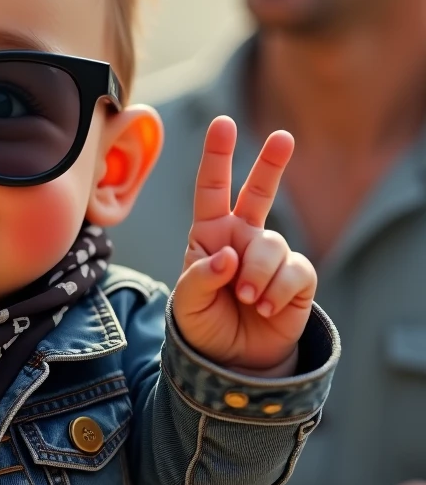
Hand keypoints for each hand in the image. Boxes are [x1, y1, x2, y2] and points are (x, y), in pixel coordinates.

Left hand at [173, 116, 315, 370]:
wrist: (233, 361)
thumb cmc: (203, 324)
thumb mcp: (187, 303)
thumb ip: (200, 277)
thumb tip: (228, 256)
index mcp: (209, 234)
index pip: (211, 190)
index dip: (216, 157)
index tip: (223, 124)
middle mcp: (242, 237)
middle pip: (258, 193)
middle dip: (271, 164)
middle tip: (283, 137)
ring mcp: (270, 255)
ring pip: (271, 244)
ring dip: (258, 275)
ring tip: (247, 300)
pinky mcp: (297, 277)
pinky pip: (295, 271)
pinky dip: (278, 292)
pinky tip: (267, 308)